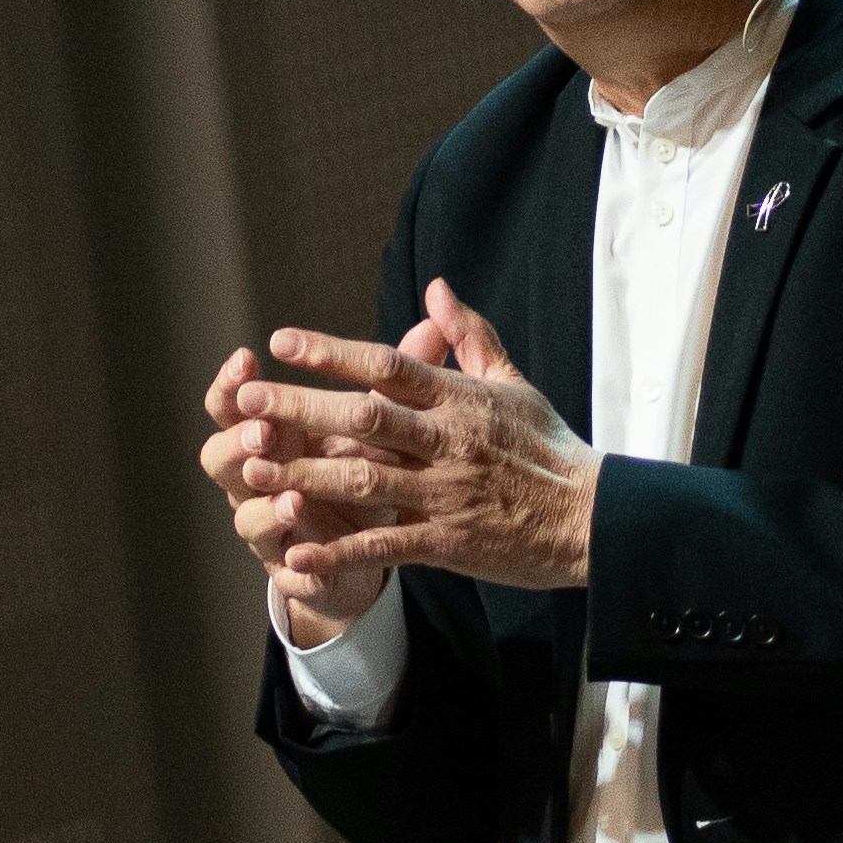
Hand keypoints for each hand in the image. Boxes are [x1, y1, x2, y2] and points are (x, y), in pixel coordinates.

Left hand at [209, 283, 596, 603]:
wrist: (595, 519)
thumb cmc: (551, 449)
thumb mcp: (514, 384)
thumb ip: (469, 337)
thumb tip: (436, 288)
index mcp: (460, 400)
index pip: (387, 366)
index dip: (332, 353)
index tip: (282, 342)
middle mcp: (448, 441)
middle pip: (365, 418)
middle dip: (302, 409)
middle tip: (247, 402)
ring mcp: (447, 493)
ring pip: (365, 479)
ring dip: (306, 474)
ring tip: (253, 468)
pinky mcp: (450, 543)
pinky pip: (386, 545)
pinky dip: (339, 551)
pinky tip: (296, 554)